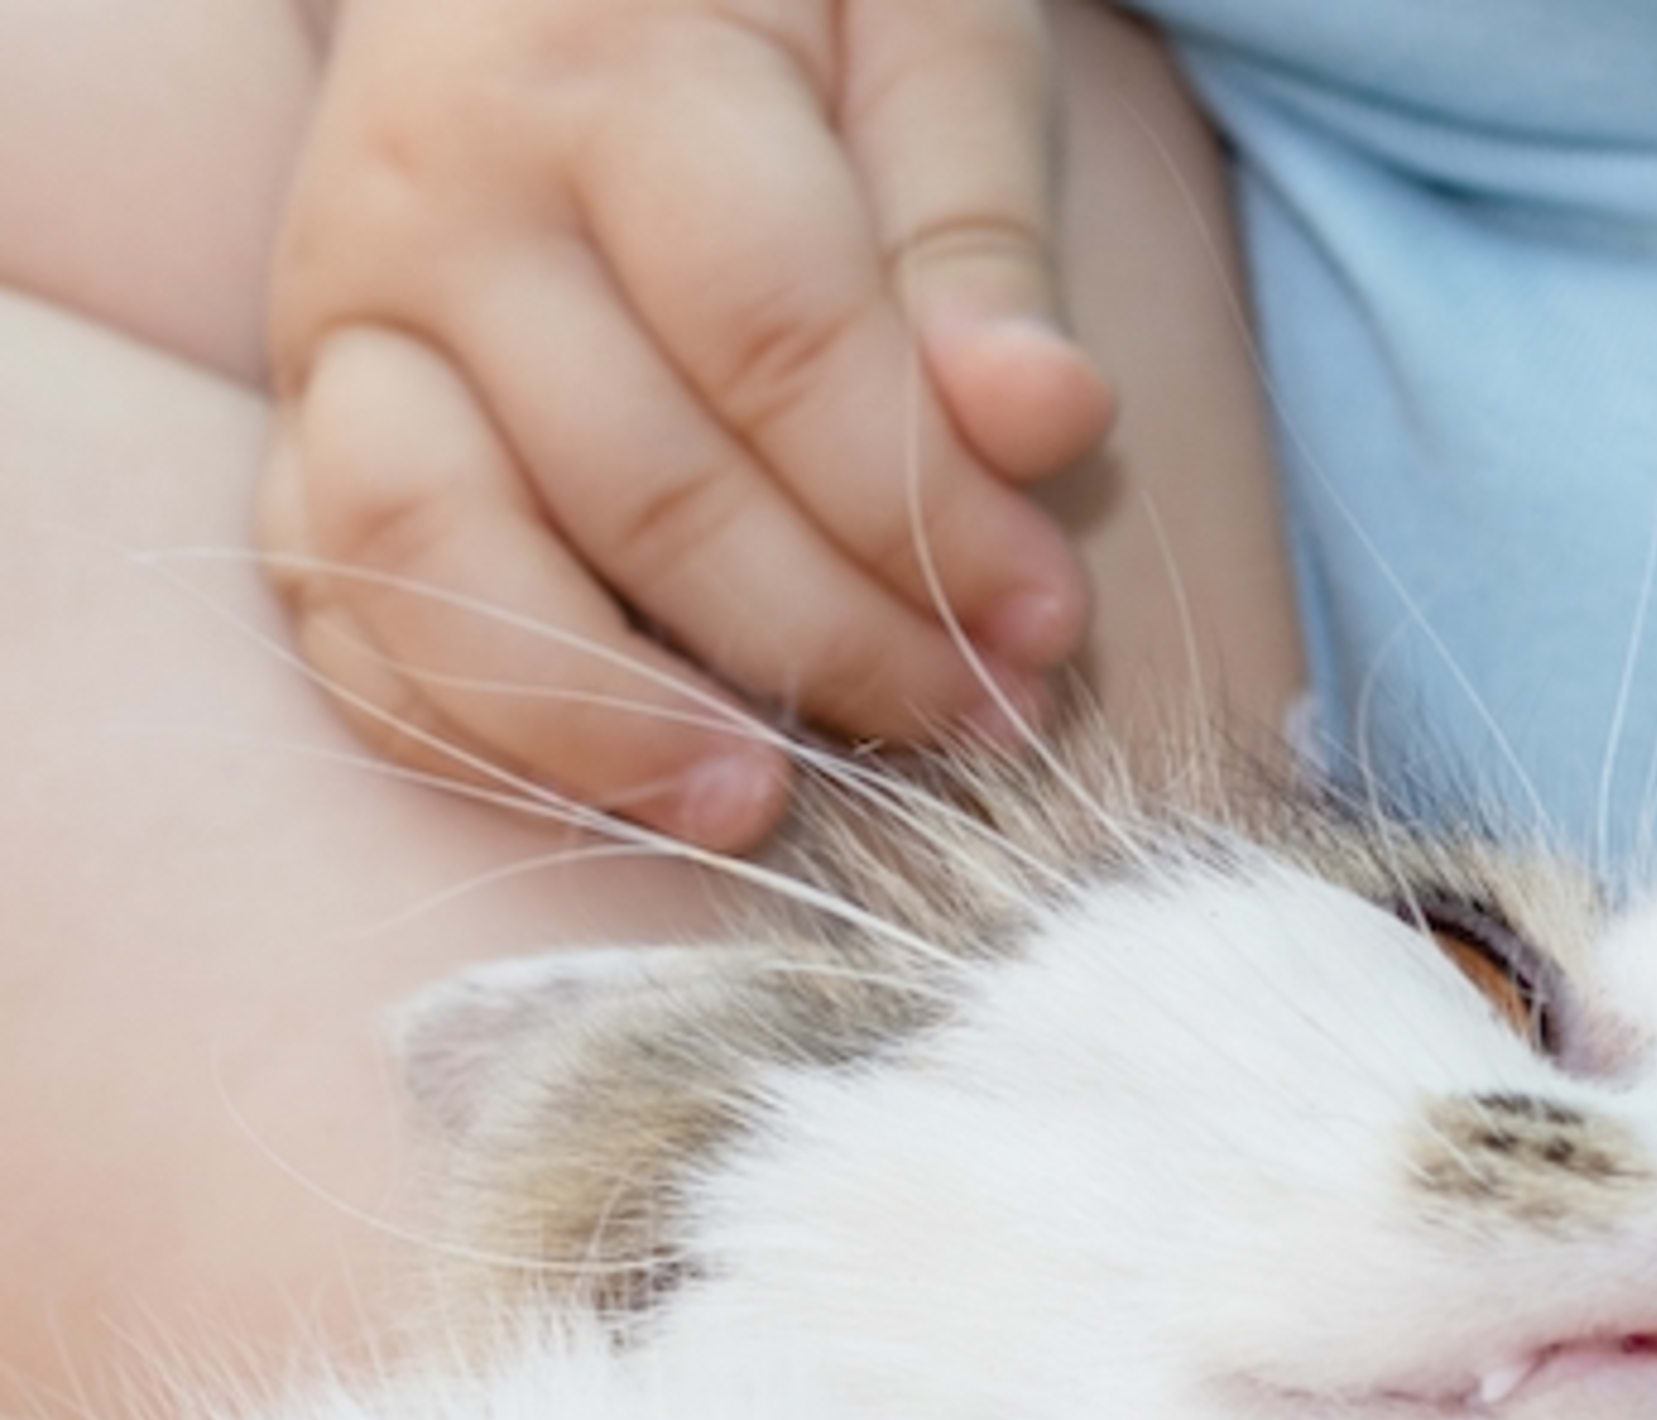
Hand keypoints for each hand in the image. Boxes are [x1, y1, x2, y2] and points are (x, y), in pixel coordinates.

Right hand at [263, 0, 1114, 844]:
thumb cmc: (785, 10)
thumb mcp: (927, 37)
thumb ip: (979, 228)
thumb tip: (1045, 419)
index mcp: (612, 74)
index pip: (779, 344)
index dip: (929, 513)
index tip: (1051, 621)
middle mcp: (439, 200)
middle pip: (637, 484)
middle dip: (833, 643)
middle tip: (980, 718)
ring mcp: (345, 324)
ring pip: (434, 557)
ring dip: (614, 720)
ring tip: (770, 802)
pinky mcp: (305, 426)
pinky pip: (341, 611)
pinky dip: (466, 730)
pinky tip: (630, 788)